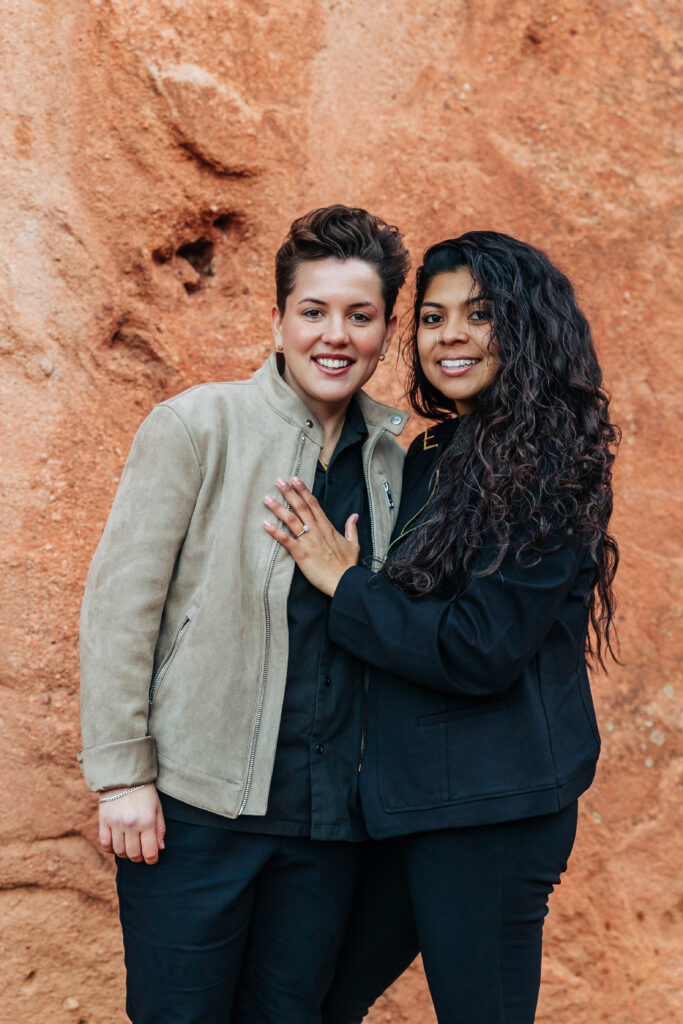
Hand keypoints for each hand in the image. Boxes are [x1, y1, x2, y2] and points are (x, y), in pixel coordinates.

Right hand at [98, 784, 165, 864]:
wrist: (124, 776)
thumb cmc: (144, 792)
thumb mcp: (157, 808)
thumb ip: (160, 829)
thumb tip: (160, 848)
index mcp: (147, 821)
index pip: (150, 851)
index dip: (152, 859)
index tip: (152, 859)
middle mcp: (131, 825)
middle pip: (133, 854)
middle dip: (139, 858)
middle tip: (141, 853)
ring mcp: (116, 824)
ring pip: (119, 852)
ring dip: (125, 854)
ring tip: (130, 847)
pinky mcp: (103, 821)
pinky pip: (105, 844)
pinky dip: (111, 849)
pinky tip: (116, 844)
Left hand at [263, 476, 359, 595]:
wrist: (345, 582)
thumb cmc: (348, 565)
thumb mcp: (354, 544)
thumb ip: (351, 528)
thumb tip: (354, 516)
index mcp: (327, 527)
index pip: (314, 504)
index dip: (303, 490)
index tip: (295, 479)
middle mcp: (317, 531)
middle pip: (301, 507)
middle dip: (289, 492)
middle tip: (278, 481)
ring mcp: (308, 541)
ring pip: (291, 520)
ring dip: (278, 508)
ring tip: (267, 498)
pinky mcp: (301, 554)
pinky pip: (286, 540)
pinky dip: (275, 532)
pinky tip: (265, 524)